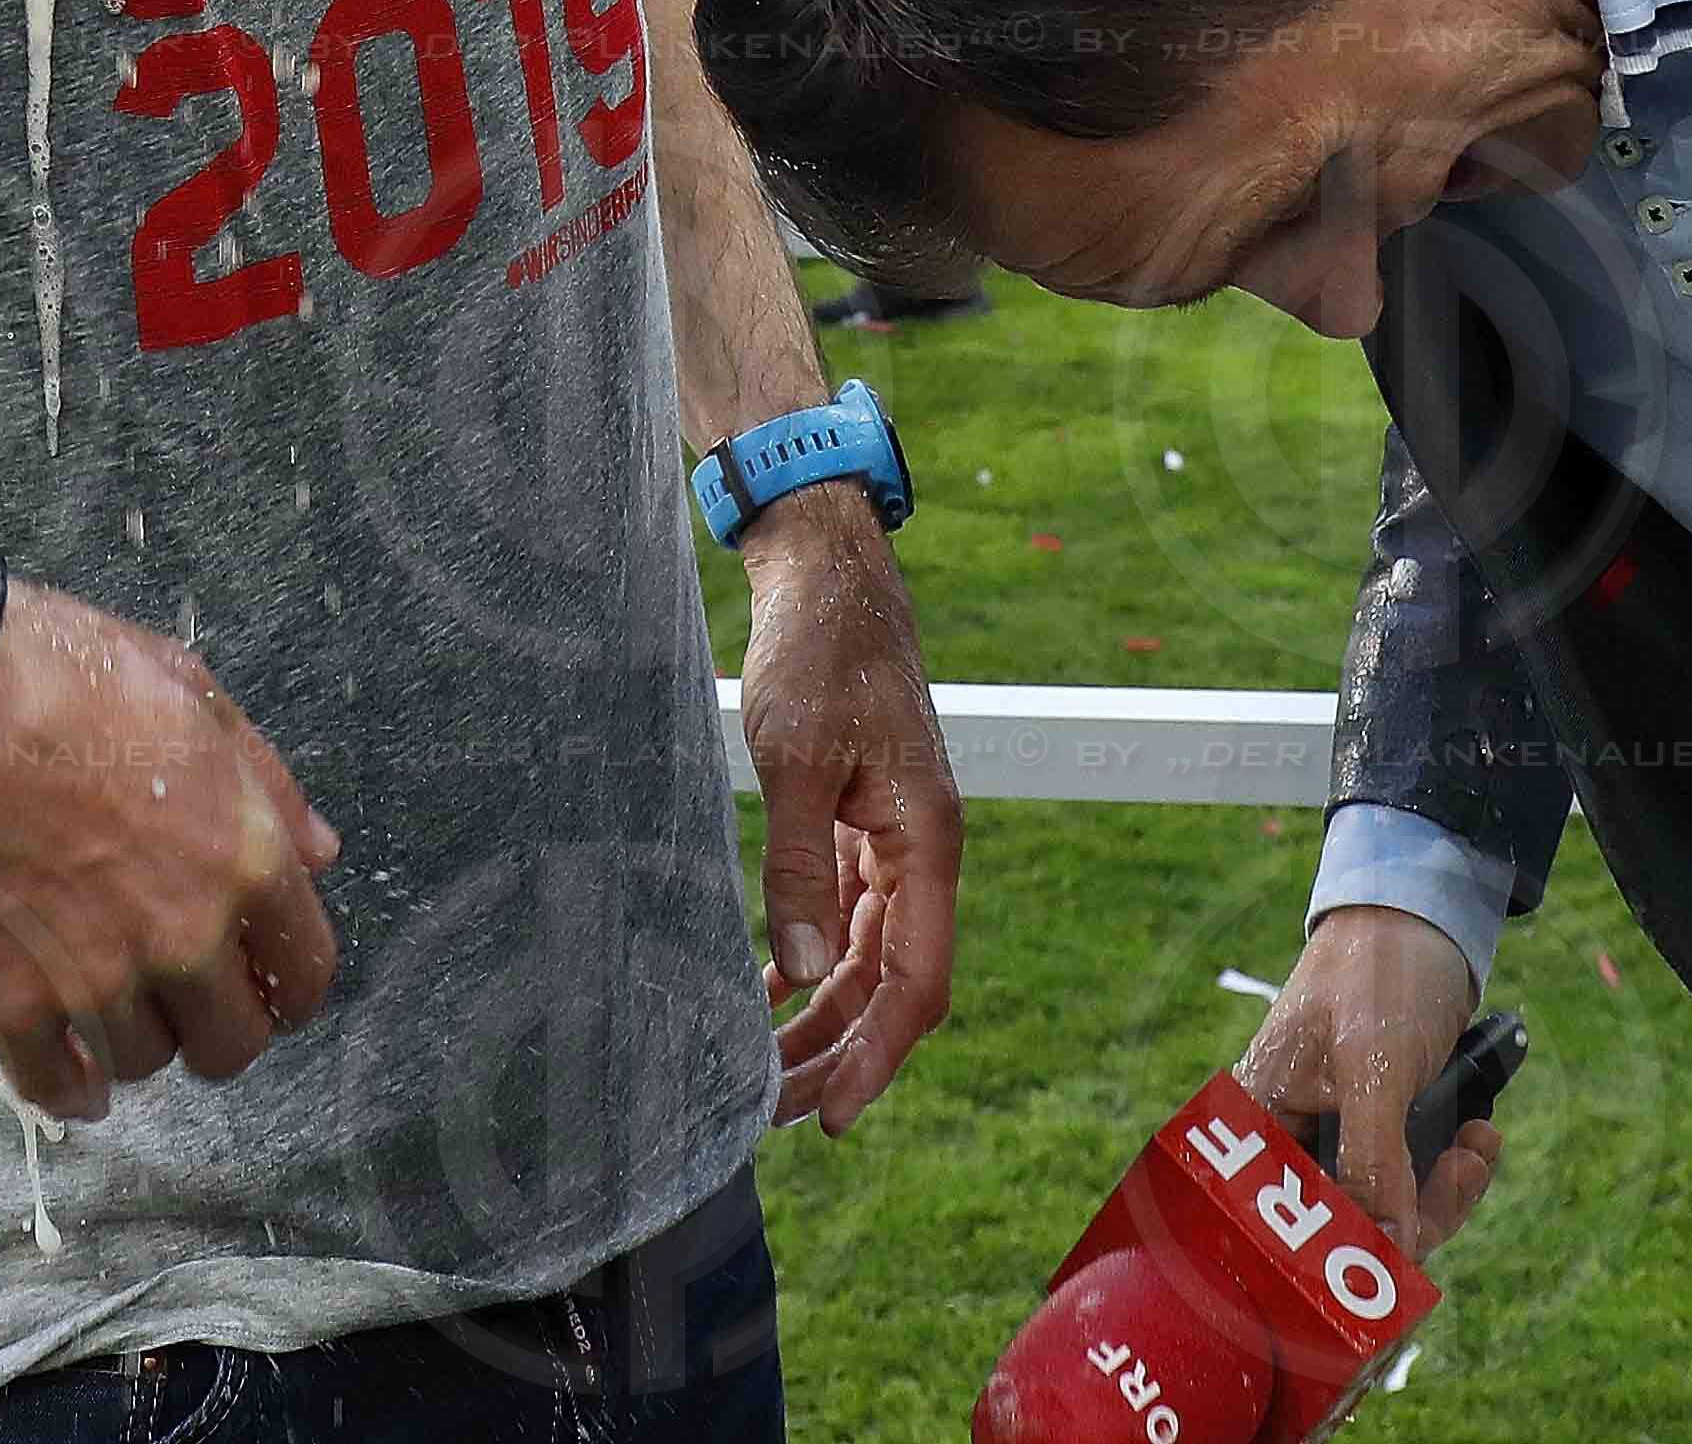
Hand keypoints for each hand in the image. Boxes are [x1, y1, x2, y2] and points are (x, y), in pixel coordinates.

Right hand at [0, 557, 343, 1122]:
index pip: (303, 975)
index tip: (258, 976)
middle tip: (184, 992)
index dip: (285, 981)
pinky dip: (67, 1087)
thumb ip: (265, 784)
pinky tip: (70, 1069)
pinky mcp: (5, 1010)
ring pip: (142, 1065)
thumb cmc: (58, 673)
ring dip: (133, 1036)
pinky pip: (55, 1090)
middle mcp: (182, 939)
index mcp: (243, 860)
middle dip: (215, 1023)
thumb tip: (318, 853)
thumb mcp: (191, 693)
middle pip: (231, 1046)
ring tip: (108, 993)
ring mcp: (93, 983)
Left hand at [734, 496, 961, 1130]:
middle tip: (772, 1116)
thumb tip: (806, 974)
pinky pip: (846, 915)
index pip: (918, 982)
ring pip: (868, 957)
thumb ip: (801, 868)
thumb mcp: (798, 759)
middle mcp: (922, 850)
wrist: (828, 572)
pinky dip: (810, 962)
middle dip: (839, 1053)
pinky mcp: (862, 821)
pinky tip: (764, 996)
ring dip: (822, 1018)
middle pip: (892, 983)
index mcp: (928, 839)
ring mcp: (894, 837)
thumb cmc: (819, 652)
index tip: (831, 1118)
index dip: (877, 1056)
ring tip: (762, 1076)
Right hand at [1231, 903, 1500, 1257]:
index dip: (1335, 1265)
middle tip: (1461, 1174)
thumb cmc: (1378, 974)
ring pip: (1388, 1212)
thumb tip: (1389, 1253)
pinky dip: (1453, 1170)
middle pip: (1344, 1230)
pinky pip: (1414, 1181)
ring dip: (1443, 1194)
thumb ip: (1374, 1161)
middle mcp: (1292, 1139)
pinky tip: (1481, 1135)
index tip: (1392, 1287)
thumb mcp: (1374, 1068)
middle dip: (1412, 1220)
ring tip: (1479, 1148)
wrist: (1423, 913)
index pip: (1285, 1228)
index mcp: (1260, 1124)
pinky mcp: (1381, 1127)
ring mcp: (1339, 1135)